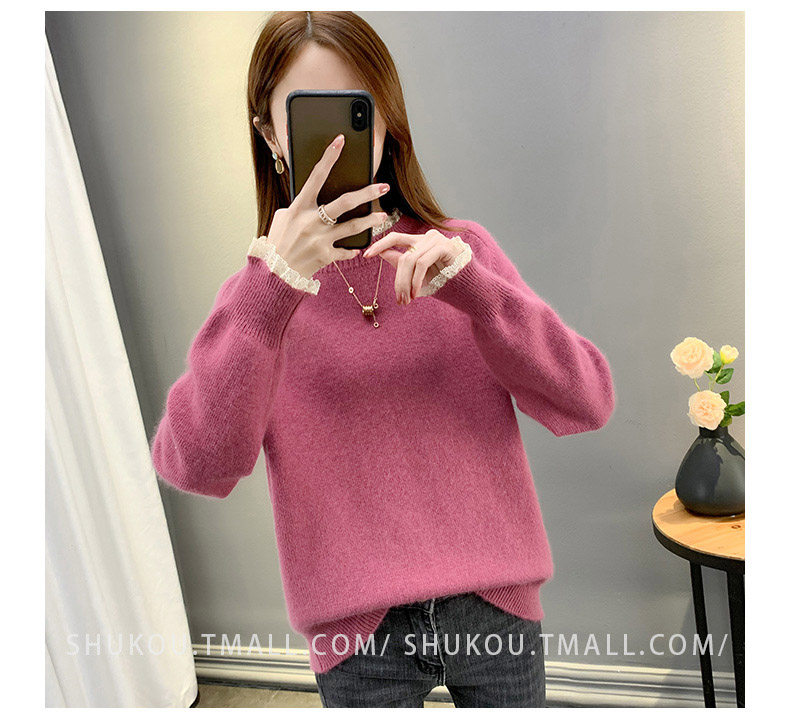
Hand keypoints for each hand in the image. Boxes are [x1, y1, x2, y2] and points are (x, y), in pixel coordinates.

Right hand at [266, 133, 390, 277]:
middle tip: (383, 187)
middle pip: (345, 202)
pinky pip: (346, 250)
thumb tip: (315, 196)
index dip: (329, 157)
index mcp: (299, 207)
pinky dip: (352, 249)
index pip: (316, 176)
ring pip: (353, 226)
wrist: (275, 272)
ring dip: (370, 220)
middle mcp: (312, 221)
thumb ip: (300, 206)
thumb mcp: (283, 218)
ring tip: (382, 216)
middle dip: (367, 193)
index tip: (340, 141)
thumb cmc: (278, 241)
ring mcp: (321, 239)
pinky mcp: (327, 256)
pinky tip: (358, 248)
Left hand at [362, 229, 464, 304]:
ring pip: (410, 260)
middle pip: (402, 256)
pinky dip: (417, 280)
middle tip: (399, 299)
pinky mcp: (445, 246)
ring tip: (408, 299)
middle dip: (398, 280)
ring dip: (407, 283)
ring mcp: (437, 240)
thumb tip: (382, 254)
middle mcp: (427, 237)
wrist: (469, 290)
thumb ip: (402, 263)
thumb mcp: (418, 276)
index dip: (380, 245)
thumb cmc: (445, 283)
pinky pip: (422, 263)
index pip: (395, 238)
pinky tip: (417, 293)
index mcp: (420, 242)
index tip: (366, 255)